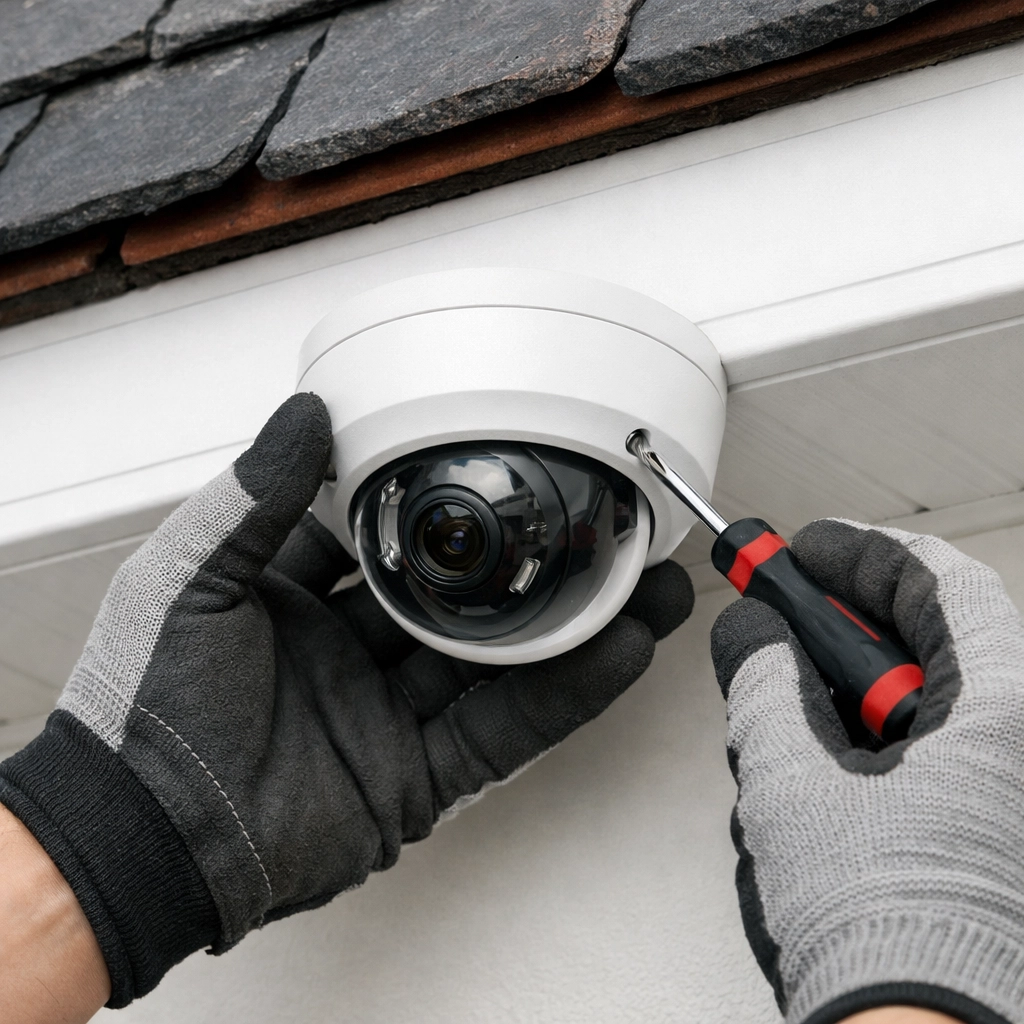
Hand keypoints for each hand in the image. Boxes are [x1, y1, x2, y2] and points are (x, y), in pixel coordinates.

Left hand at [0, 394, 694, 1008]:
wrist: (142, 837)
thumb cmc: (141, 707)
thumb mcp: (192, 575)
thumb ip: (255, 496)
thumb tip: (303, 414)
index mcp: (299, 599)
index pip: (388, 536)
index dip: (444, 501)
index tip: (496, 462)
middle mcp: (353, 653)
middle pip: (463, 599)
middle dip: (530, 564)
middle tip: (593, 522)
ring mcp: (391, 716)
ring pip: (500, 663)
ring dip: (572, 627)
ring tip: (641, 584)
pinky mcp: (417, 778)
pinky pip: (504, 730)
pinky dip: (563, 695)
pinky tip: (615, 652)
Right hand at [711, 519, 1023, 1023]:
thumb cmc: (881, 935)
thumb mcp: (791, 780)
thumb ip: (763, 683)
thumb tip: (750, 631)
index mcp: (1004, 718)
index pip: (940, 585)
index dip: (859, 555)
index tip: (802, 549)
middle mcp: (1017, 749)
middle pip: (927, 642)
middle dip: (838, 635)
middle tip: (778, 629)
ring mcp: (1001, 794)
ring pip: (915, 704)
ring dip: (841, 701)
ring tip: (785, 734)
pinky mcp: (980, 833)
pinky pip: (919, 759)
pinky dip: (860, 752)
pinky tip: (818, 789)